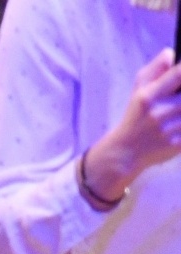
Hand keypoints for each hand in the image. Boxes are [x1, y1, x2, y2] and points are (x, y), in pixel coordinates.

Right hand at [84, 49, 180, 202]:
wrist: (125, 153)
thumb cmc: (135, 117)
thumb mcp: (138, 91)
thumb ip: (155, 70)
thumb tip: (171, 53)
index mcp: (148, 96)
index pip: (178, 74)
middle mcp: (159, 113)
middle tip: (177, 99)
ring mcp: (169, 130)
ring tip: (175, 112)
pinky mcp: (177, 144)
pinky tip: (177, 124)